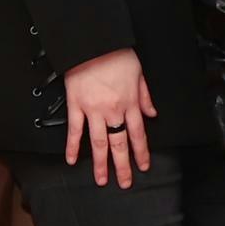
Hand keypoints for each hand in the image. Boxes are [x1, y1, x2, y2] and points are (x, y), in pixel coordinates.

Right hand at [64, 49, 156, 188]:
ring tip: (102, 180)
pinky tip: (72, 160)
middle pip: (120, 144)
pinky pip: (75, 131)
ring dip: (101, 164)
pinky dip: (73, 147)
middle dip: (123, 166)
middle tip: (125, 182)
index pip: (138, 134)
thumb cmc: (116, 54)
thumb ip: (145, 95)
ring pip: (99, 143)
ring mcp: (93, 110)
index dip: (141, 152)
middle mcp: (113, 111)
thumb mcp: (139, 73)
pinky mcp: (76, 106)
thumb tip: (152, 112)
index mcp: (130, 103)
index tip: (143, 166)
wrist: (93, 43)